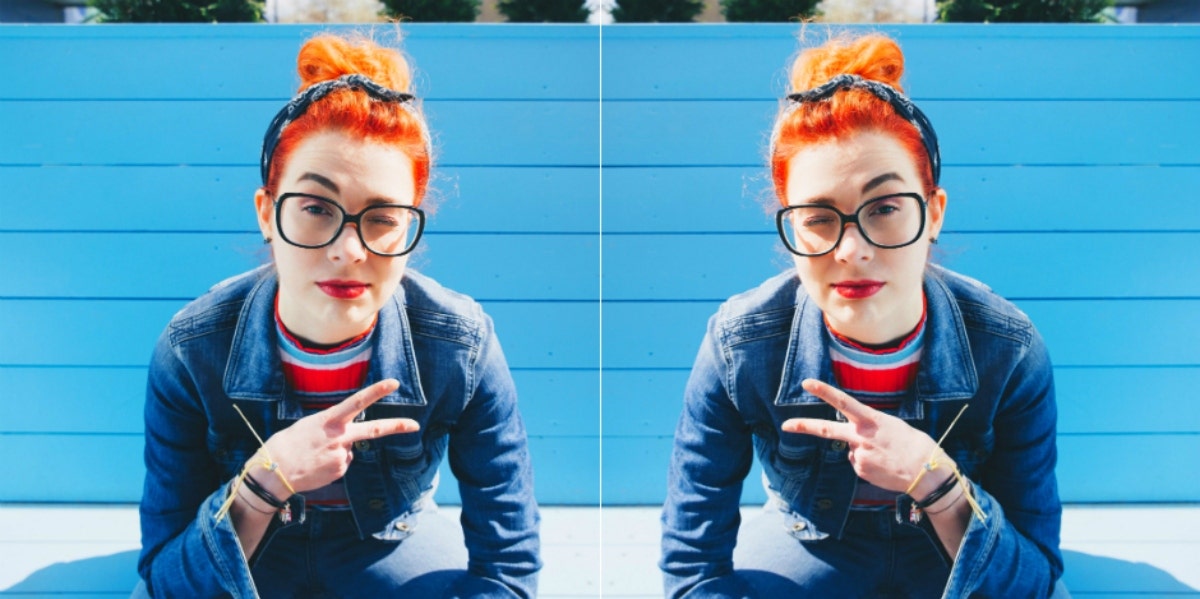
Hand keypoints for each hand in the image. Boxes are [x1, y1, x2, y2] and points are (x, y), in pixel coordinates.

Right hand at [254, 379, 419, 495]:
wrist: (275, 471)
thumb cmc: (288, 443)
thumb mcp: (310, 425)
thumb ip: (333, 426)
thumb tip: (349, 439)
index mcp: (330, 420)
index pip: (358, 401)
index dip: (377, 391)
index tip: (394, 383)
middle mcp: (340, 437)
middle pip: (374, 430)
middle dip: (397, 426)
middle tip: (415, 425)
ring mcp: (342, 456)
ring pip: (350, 449)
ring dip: (338, 450)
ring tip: (316, 454)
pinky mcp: (341, 470)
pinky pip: (343, 462)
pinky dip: (333, 462)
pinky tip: (317, 463)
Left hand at [781, 379, 947, 495]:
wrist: (926, 472)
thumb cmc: (913, 444)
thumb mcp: (891, 425)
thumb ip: (868, 427)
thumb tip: (853, 439)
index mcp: (870, 421)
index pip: (842, 402)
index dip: (823, 391)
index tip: (806, 383)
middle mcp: (860, 437)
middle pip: (826, 430)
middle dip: (803, 426)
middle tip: (785, 425)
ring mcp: (858, 456)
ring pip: (851, 449)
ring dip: (864, 450)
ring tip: (885, 455)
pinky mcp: (860, 470)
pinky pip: (858, 463)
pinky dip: (868, 463)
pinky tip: (884, 464)